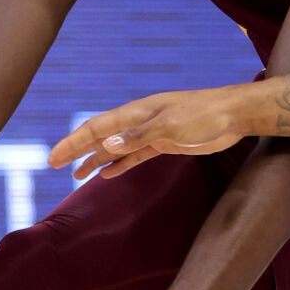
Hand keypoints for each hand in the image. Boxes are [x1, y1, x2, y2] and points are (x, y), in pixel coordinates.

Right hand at [49, 87, 247, 181]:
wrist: (234, 114)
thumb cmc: (204, 115)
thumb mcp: (170, 125)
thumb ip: (138, 136)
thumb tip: (106, 144)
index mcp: (136, 113)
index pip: (96, 127)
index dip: (74, 142)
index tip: (54, 158)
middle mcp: (139, 122)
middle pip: (101, 136)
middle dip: (77, 150)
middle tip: (54, 164)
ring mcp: (152, 133)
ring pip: (116, 148)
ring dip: (96, 160)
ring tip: (76, 175)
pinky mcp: (166, 143)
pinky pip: (135, 155)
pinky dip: (120, 164)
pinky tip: (108, 174)